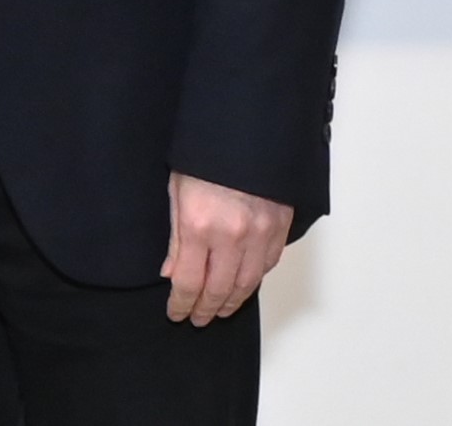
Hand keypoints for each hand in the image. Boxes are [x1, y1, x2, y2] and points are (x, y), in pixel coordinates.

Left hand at [161, 172, 291, 323]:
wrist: (243, 132)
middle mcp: (233, 236)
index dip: (182, 303)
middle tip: (198, 319)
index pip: (190, 282)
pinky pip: (268, 264)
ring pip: (248, 283)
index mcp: (200, 225)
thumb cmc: (202, 158)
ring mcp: (260, 233)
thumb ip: (176, 238)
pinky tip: (243, 286)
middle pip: (220, 289)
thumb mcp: (176, 191)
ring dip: (232, 302)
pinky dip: (255, 280)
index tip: (176, 313)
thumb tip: (172, 274)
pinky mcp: (280, 228)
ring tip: (219, 310)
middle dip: (207, 309)